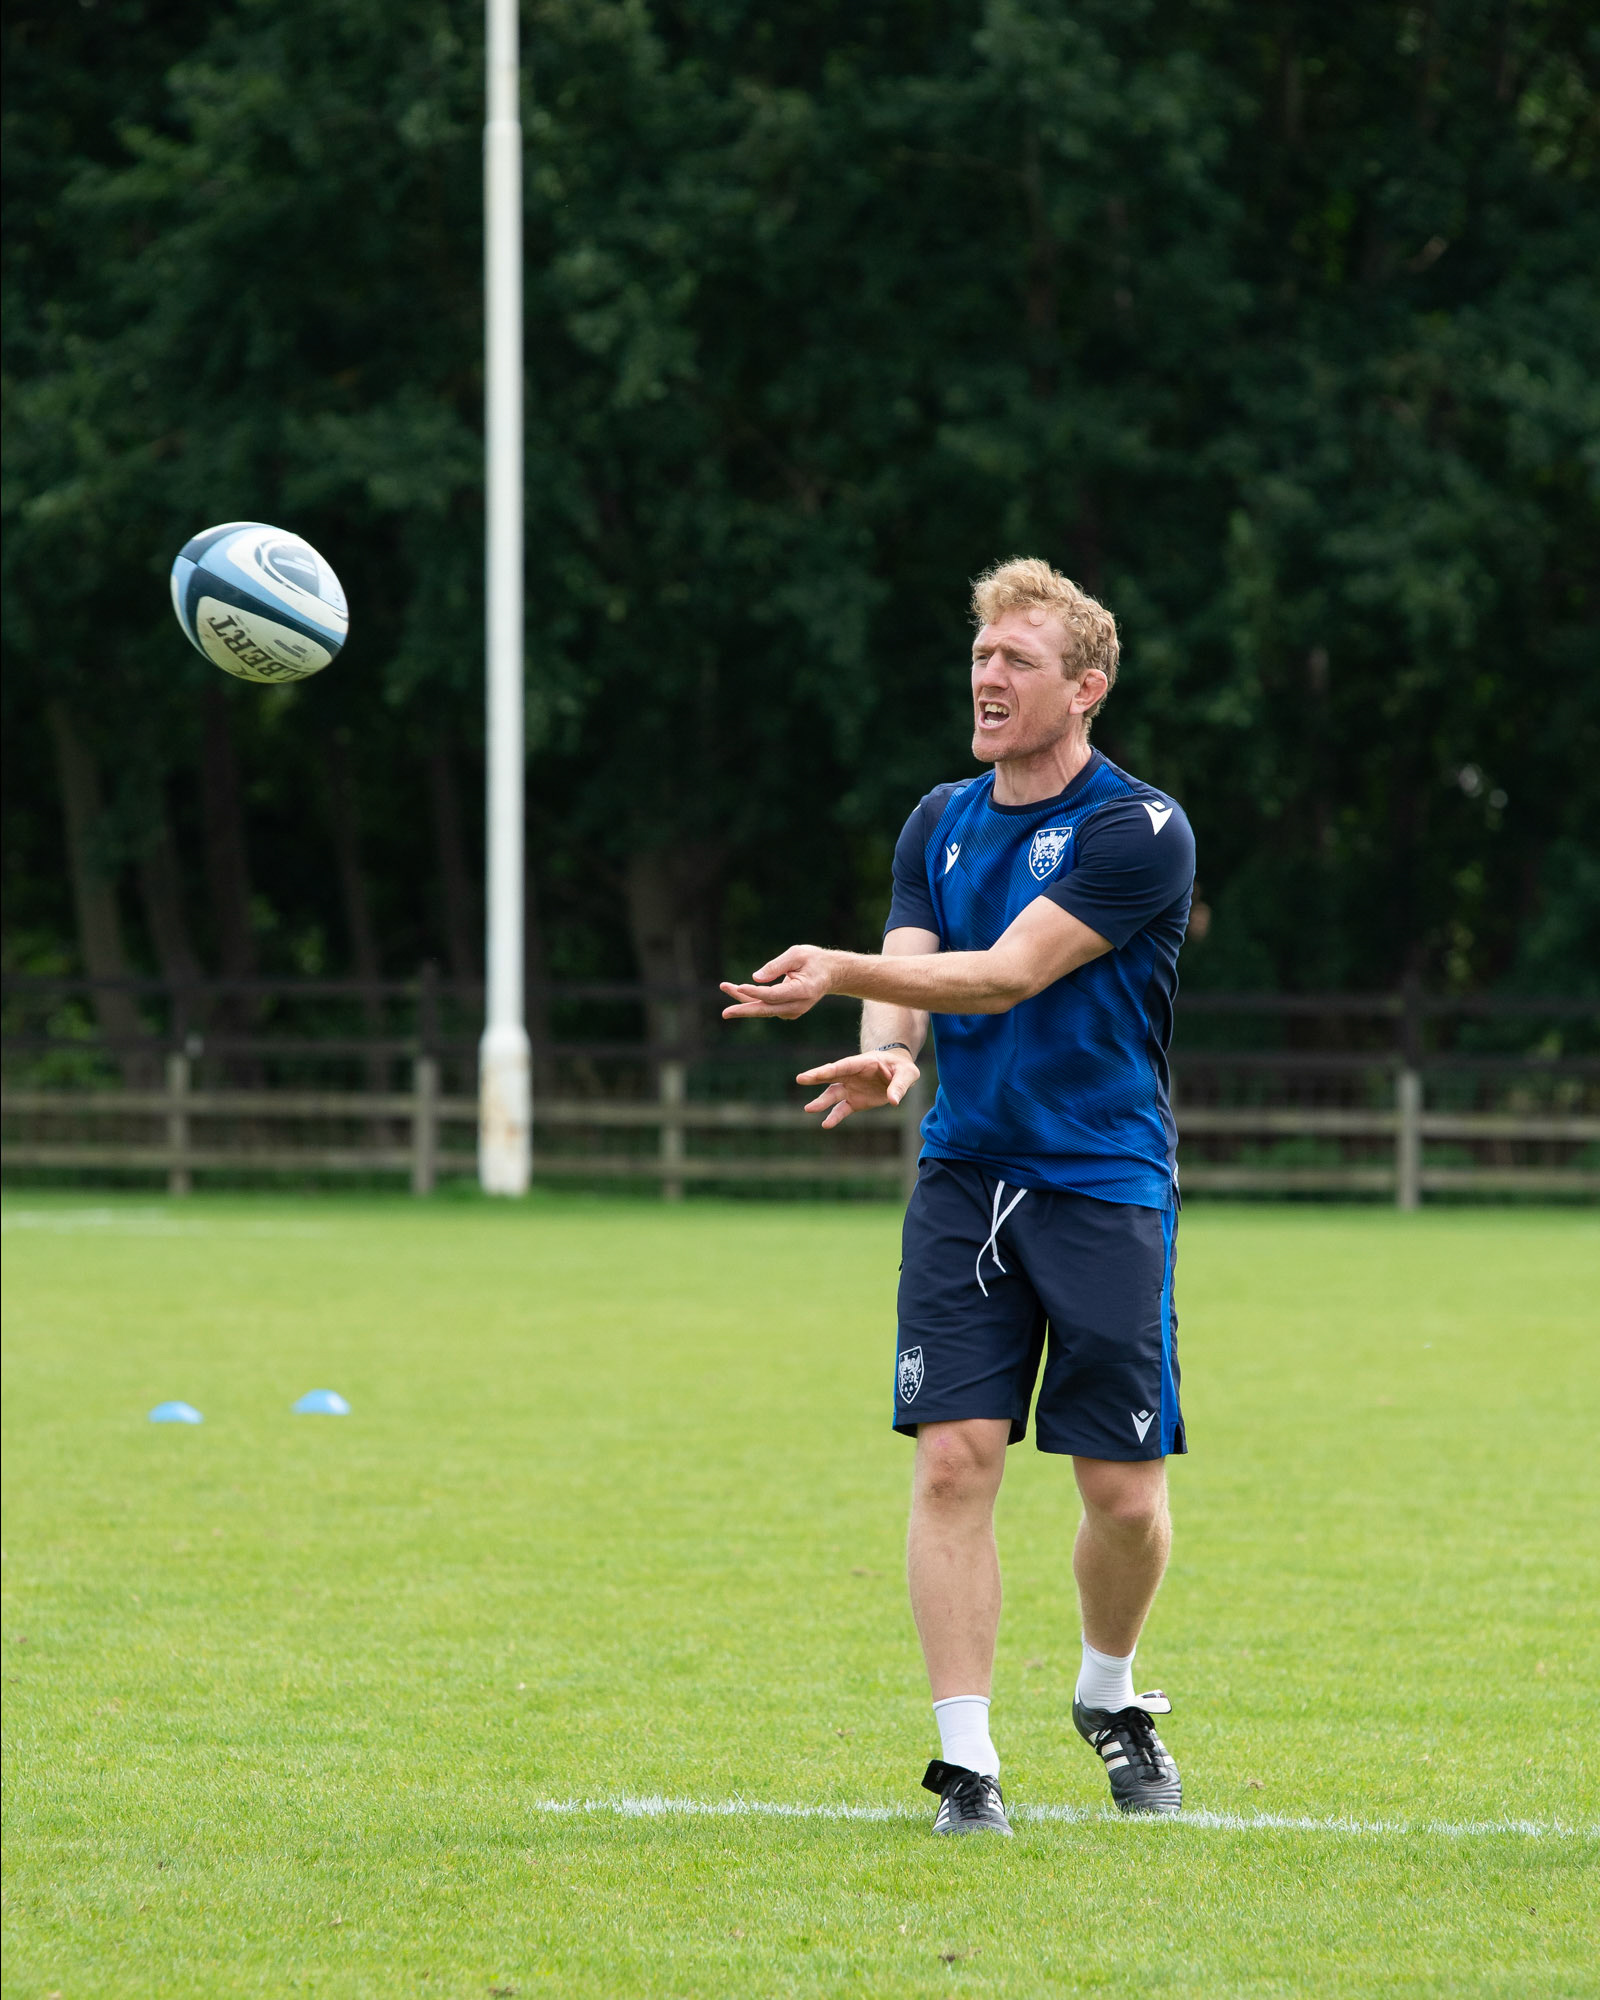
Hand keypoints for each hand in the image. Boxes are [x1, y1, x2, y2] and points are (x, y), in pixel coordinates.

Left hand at [719, 945, 834, 1020]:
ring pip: (763, 1008)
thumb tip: (755, 978)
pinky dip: (751, 1000)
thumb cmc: (814, 960)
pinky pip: (766, 1007)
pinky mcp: (787, 1011)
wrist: (831, 974)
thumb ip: (776, 965)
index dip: (756, 992)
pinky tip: (738, 990)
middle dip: (744, 1010)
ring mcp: (793, 1011)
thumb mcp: (797, 954)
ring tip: (724, 986)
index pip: (774, 995)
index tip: (739, 986)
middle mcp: (798, 1005)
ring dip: (742, 1001)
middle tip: (725, 1013)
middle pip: (766, 1010)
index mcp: (803, 991)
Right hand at [795, 1050, 919, 1128]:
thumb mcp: (907, 1074)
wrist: (897, 1074)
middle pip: (831, 1076)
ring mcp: (850, 1088)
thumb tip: (893, 1101)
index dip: (829, 1070)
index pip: (843, 1066)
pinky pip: (841, 1110)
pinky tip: (826, 1124)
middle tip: (800, 1079)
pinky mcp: (854, 1101)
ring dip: (822, 1102)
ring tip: (808, 1109)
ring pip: (832, 1094)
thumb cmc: (901, 1068)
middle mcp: (851, 1075)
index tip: (815, 1073)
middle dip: (816, 1077)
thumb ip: (900, 1085)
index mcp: (862, 1063)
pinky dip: (834, 1117)